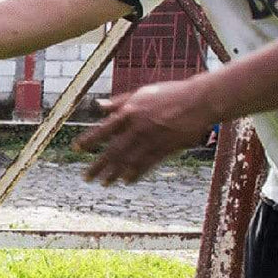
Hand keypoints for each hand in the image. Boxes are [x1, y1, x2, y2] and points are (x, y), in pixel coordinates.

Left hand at [74, 80, 215, 184]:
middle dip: (98, 166)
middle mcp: (137, 128)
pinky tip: (126, 181)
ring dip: (114, 173)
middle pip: (113, 151)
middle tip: (86, 178)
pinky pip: (147, 164)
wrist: (200, 100)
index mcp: (130, 112)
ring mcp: (151, 140)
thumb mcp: (142, 93)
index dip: (89, 141)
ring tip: (104, 183)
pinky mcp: (165, 148)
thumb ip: (119, 101)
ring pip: (128, 161)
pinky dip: (136, 173)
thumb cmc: (170, 93)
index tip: (76, 149)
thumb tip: (99, 105)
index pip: (103, 130)